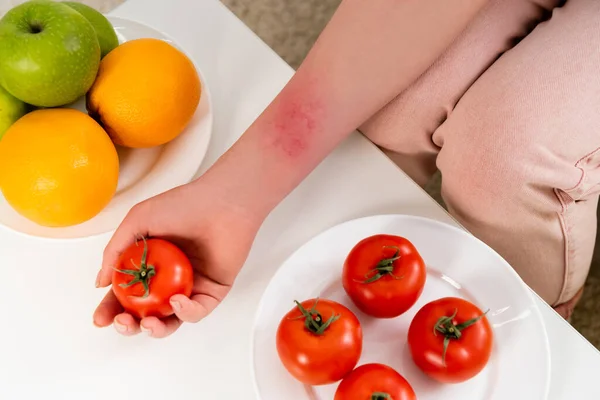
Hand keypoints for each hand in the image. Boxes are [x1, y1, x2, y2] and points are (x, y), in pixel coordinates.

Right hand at [93, 176, 262, 337]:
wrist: (222, 202)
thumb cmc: (183, 205)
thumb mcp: (138, 221)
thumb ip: (115, 251)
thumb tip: (100, 282)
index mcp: (149, 264)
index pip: (126, 293)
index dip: (111, 309)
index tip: (100, 319)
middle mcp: (168, 280)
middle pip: (146, 313)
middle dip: (131, 325)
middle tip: (122, 322)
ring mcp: (191, 287)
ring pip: (172, 320)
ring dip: (157, 328)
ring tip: (147, 323)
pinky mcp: (213, 291)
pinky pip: (197, 311)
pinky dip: (186, 313)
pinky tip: (176, 302)